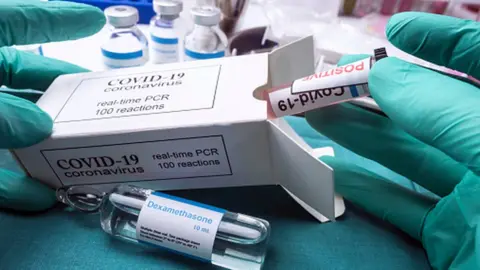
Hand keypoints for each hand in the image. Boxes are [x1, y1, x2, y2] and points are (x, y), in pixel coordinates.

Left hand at [0, 1, 104, 210]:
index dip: (59, 19)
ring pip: (12, 130)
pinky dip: (12, 184)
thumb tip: (40, 127)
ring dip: (46, 147)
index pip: (21, 21)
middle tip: (101, 103)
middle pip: (26, 81)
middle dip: (64, 96)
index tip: (95, 20)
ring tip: (86, 156)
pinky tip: (41, 196)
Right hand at [306, 12, 479, 269]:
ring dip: (358, 134)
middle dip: (380, 91)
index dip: (447, 42)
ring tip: (313, 114)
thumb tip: (388, 73)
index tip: (397, 31)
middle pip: (433, 110)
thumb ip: (448, 113)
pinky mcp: (450, 235)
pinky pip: (402, 201)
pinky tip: (332, 169)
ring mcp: (474, 200)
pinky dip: (365, 185)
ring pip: (409, 155)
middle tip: (329, 79)